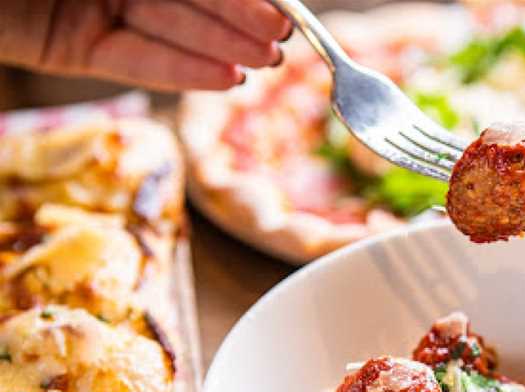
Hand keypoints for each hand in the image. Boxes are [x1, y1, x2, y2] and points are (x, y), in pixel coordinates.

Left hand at [0, 0, 292, 90]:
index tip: (282, 5)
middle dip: (236, 17)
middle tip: (283, 42)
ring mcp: (89, 5)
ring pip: (165, 27)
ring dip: (218, 47)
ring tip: (264, 65)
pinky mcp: (70, 48)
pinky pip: (132, 58)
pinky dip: (177, 69)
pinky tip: (223, 79)